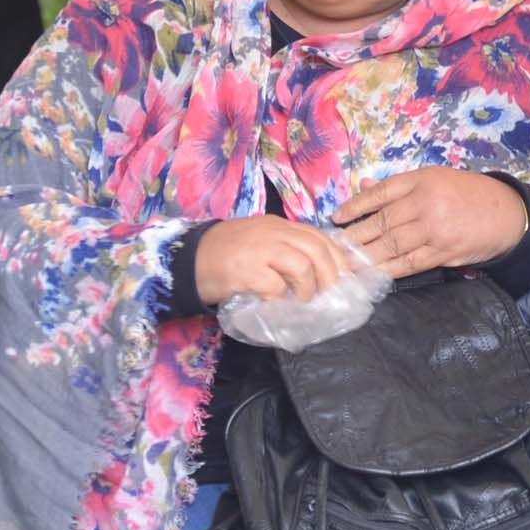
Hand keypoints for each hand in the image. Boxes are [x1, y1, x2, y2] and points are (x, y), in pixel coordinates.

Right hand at [192, 214, 354, 307]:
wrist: (185, 258)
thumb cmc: (224, 253)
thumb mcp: (259, 240)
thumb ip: (285, 247)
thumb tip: (318, 270)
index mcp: (278, 225)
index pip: (319, 236)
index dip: (336, 257)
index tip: (344, 275)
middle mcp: (272, 232)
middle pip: (317, 250)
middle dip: (330, 276)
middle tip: (329, 294)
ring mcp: (259, 250)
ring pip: (302, 267)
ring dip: (308, 289)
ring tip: (302, 301)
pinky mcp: (245, 271)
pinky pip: (275, 286)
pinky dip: (280, 299)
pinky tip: (274, 304)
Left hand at [335, 167, 527, 278]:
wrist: (507, 214)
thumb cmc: (469, 194)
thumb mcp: (436, 179)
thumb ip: (399, 186)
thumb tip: (363, 187)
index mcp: (423, 180)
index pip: (381, 193)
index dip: (356, 206)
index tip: (336, 218)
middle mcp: (427, 202)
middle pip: (382, 222)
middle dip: (355, 237)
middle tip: (333, 248)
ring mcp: (436, 228)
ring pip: (392, 245)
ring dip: (366, 257)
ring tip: (346, 264)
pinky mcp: (444, 251)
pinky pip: (410, 262)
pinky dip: (389, 269)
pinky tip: (373, 273)